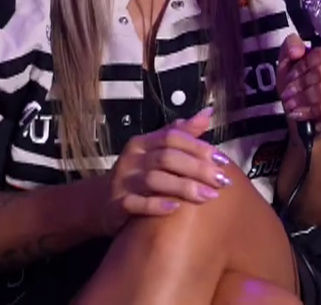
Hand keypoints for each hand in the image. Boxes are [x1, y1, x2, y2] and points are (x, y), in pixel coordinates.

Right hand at [101, 107, 232, 233]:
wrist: (99, 202)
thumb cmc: (136, 174)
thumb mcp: (155, 150)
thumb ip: (181, 133)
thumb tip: (208, 113)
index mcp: (143, 142)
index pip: (172, 137)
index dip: (198, 147)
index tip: (222, 160)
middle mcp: (132, 159)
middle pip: (167, 158)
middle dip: (197, 169)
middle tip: (222, 181)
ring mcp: (123, 181)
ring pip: (155, 180)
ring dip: (185, 188)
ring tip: (208, 196)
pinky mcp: (117, 204)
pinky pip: (136, 203)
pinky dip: (156, 205)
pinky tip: (176, 208)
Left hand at [277, 35, 320, 133]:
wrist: (303, 113)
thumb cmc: (298, 85)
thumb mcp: (289, 61)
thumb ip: (290, 46)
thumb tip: (297, 51)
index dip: (302, 66)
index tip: (290, 77)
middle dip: (300, 85)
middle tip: (288, 93)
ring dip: (302, 99)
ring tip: (290, 103)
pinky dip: (308, 111)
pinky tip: (298, 113)